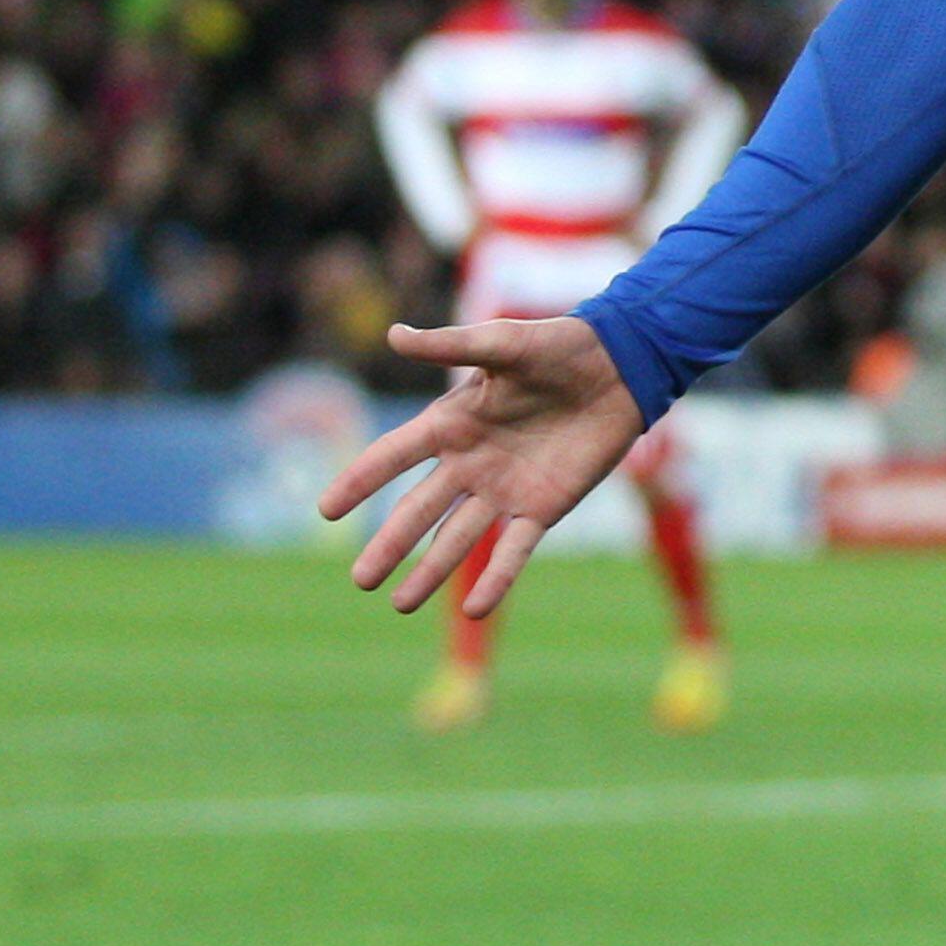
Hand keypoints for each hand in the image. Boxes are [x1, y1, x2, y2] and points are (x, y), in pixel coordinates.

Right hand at [321, 316, 646, 618]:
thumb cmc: (557, 347)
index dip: (361, 481)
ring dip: (430, 572)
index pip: (394, 456)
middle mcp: (470, 463)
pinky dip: (497, 579)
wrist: (619, 366)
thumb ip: (451, 345)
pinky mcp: (544, 506)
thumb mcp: (502, 343)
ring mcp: (505, 489)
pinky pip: (514, 549)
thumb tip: (394, 334)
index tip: (326, 512)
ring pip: (458, 539)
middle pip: (418, 511)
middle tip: (360, 580)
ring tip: (400, 605)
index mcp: (452, 424)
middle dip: (389, 544)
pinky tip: (476, 611)